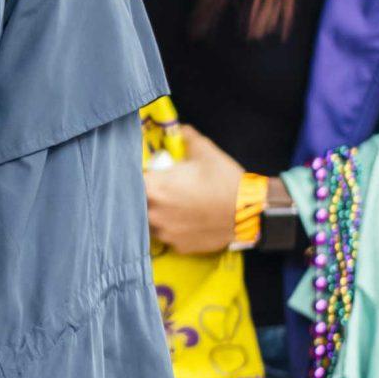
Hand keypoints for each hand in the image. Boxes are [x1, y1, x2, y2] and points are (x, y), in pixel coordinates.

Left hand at [144, 125, 249, 254]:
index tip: (143, 173)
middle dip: (145, 196)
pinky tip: (185, 221)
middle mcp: (153, 213)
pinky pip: (168, 236)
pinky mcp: (178, 247)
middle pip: (136, 204)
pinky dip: (172, 228)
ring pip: (150, 222)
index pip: (129, 181)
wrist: (248, 212)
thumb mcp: (205, 151)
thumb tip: (181, 130)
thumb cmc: (224, 179)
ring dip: (156, 213)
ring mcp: (165, 233)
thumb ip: (187, 137)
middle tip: (160, 189)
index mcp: (154, 188)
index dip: (135, 176)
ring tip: (173, 206)